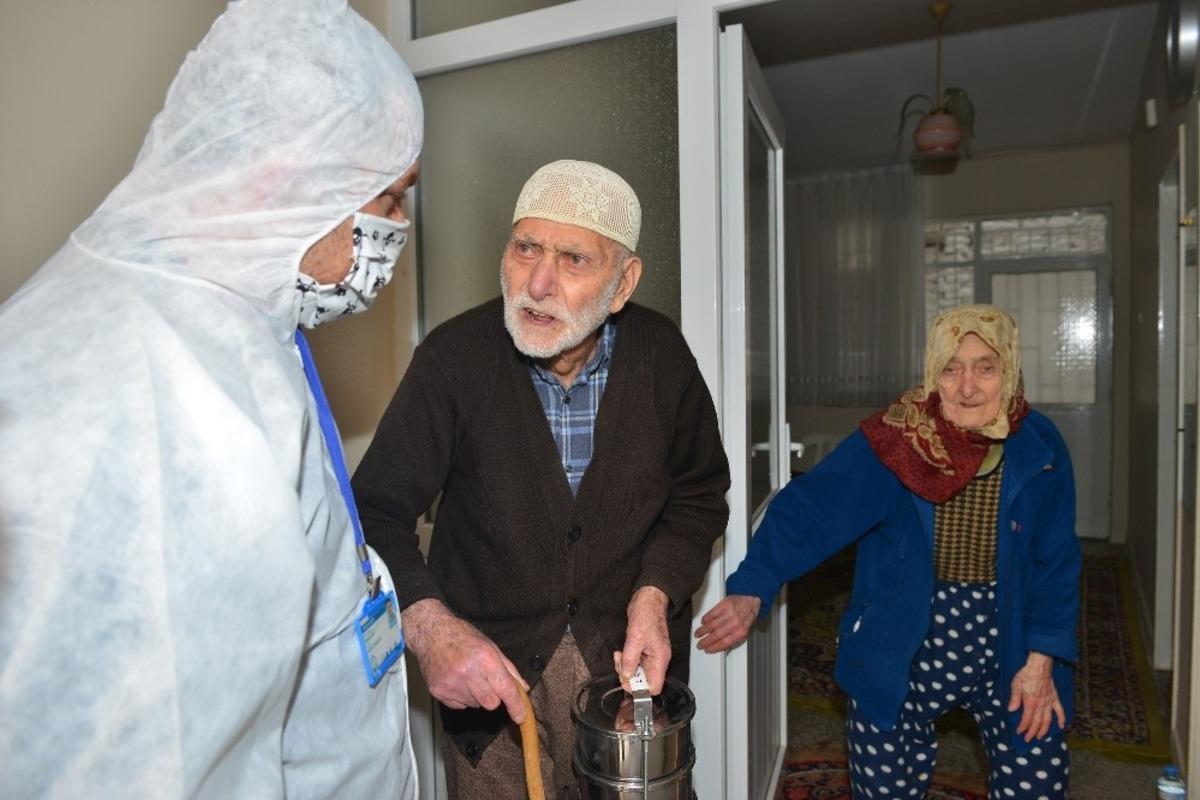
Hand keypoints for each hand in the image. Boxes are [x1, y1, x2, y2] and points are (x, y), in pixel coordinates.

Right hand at [402, 598, 528, 723]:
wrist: (430, 633)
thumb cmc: (462, 637)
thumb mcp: (491, 646)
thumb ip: (509, 669)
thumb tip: (523, 689)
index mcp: (485, 658)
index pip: (506, 689)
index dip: (516, 706)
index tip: (521, 717)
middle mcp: (468, 672)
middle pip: (491, 703)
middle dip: (493, 697)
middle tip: (485, 680)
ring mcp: (451, 684)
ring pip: (475, 705)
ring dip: (476, 696)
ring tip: (466, 676)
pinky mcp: (439, 692)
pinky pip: (460, 706)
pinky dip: (462, 697)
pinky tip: (456, 680)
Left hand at [613, 586, 670, 693]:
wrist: (647, 599)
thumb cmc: (646, 614)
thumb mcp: (635, 638)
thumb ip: (630, 660)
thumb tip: (626, 676)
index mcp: (660, 659)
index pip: (654, 687)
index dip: (640, 689)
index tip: (627, 681)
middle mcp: (657, 660)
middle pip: (644, 681)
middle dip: (629, 676)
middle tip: (620, 665)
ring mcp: (651, 655)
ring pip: (637, 672)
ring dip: (625, 667)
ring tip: (619, 655)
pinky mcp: (643, 650)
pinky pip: (634, 663)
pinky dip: (626, 660)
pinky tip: (621, 653)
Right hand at [694, 595, 760, 652]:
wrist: (751, 601)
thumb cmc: (746, 617)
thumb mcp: (744, 631)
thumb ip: (734, 639)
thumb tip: (721, 647)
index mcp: (740, 632)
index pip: (724, 643)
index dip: (714, 647)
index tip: (707, 649)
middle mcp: (735, 623)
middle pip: (716, 635)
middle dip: (705, 641)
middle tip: (700, 644)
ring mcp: (729, 613)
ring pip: (712, 625)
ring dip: (702, 631)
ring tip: (698, 634)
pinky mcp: (724, 605)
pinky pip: (711, 614)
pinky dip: (705, 619)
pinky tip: (703, 622)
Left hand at [1007, 651, 1065, 741]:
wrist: (1039, 666)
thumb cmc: (1026, 674)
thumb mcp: (1015, 685)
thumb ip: (1014, 699)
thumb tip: (1011, 710)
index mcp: (1030, 703)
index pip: (1027, 720)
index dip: (1023, 728)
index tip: (1019, 732)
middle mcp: (1041, 705)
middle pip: (1037, 723)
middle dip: (1032, 732)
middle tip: (1028, 739)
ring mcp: (1049, 703)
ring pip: (1048, 720)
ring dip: (1044, 730)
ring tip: (1040, 737)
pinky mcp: (1055, 698)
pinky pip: (1060, 711)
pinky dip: (1062, 719)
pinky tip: (1063, 726)